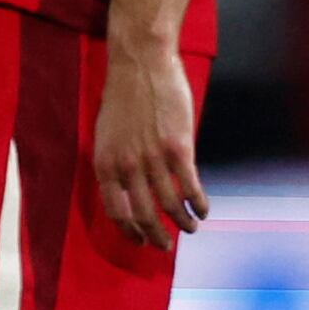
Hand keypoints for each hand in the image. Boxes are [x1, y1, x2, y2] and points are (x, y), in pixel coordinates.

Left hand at [92, 36, 203, 246]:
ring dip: (182, 222)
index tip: (141, 241)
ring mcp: (153, 158)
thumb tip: (127, 191)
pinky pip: (190, 186)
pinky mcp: (179, 147)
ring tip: (190, 228)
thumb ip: (115, 163)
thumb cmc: (124, 96)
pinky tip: (203, 210)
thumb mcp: (107, 134)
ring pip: (170, 204)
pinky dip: (198, 203)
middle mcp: (127, 166)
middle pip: (144, 215)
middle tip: (166, 245)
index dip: (130, 231)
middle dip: (157, 236)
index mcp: (105, 163)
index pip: (115, 211)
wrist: (141, 63)